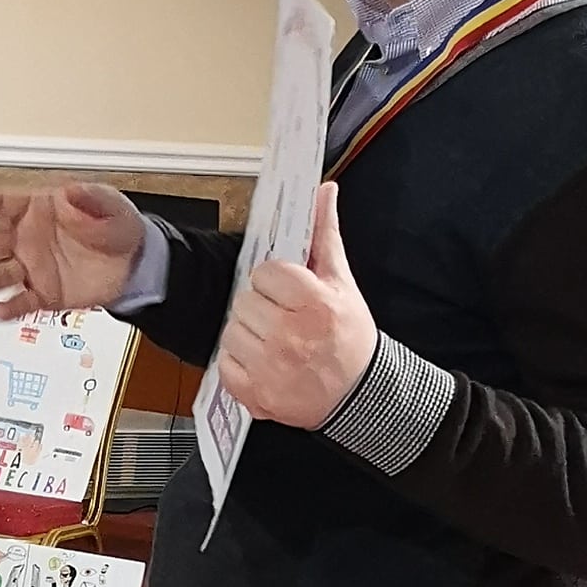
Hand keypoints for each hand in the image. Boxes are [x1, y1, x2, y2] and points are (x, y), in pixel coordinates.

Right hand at [0, 181, 143, 321]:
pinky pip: (23, 301)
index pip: (4, 204)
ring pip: (1, 272)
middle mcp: (27, 238)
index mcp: (38, 210)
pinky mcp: (44, 294)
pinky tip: (0, 310)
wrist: (135, 263)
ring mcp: (33, 267)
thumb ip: (90, 199)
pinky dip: (11, 307)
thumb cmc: (116, 226)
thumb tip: (70, 192)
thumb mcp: (110, 205)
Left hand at [215, 184, 379, 429]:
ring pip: (232, 330)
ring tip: (275, 341)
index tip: (289, 292)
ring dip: (248, 334)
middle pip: (245, 301)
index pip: (266, 273)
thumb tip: (323, 192)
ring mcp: (271, 368)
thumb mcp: (342, 283)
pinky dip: (240, 364)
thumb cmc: (350, 337)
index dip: (276, 281)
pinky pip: (226, 364)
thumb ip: (325, 235)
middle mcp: (291, 336)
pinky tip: (265, 363)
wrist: (359, 394)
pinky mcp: (257, 394)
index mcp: (314, 304)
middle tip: (284, 318)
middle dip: (262, 306)